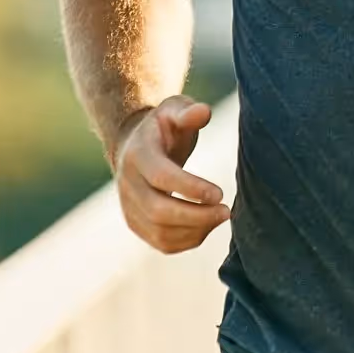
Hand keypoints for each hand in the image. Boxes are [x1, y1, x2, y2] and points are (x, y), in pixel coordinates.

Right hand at [115, 95, 231, 252]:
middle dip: (196, 215)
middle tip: (226, 211)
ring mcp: (129, 207)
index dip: (190, 188)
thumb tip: (203, 113)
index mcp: (137, 154)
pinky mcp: (136, 224)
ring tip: (221, 216)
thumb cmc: (164, 127)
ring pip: (159, 232)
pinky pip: (161, 243)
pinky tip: (207, 226)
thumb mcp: (174, 109)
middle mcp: (127, 183)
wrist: (136, 146)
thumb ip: (188, 111)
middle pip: (158, 211)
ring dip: (195, 230)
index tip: (220, 193)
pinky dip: (187, 241)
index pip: (161, 177)